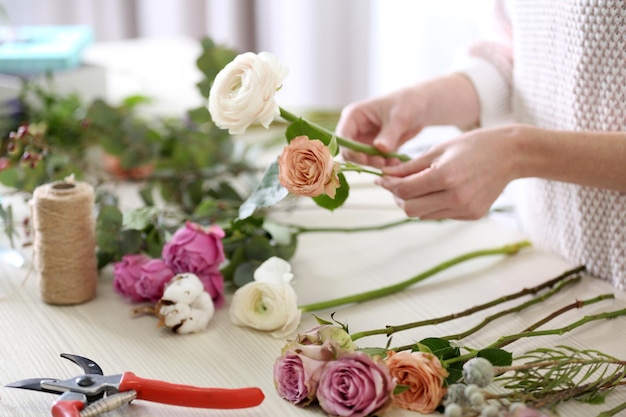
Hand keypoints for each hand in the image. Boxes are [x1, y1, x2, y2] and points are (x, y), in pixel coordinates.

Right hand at [336, 86, 427, 167]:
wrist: (421, 106)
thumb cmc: (408, 103)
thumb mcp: (400, 117)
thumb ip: (390, 134)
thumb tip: (380, 148)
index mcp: (354, 116)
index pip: (342, 136)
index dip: (350, 150)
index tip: (364, 159)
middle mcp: (356, 129)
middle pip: (350, 151)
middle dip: (364, 159)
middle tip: (382, 163)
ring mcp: (365, 139)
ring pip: (362, 159)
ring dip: (376, 163)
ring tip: (394, 162)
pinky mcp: (375, 148)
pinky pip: (374, 161)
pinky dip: (384, 164)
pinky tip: (397, 162)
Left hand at [375, 125, 520, 219]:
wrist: (510, 154)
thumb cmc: (472, 146)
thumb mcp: (438, 150)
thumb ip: (410, 167)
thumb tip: (385, 177)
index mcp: (445, 176)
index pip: (404, 190)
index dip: (389, 186)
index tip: (381, 179)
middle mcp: (456, 197)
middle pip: (410, 209)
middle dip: (398, 198)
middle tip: (396, 185)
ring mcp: (465, 209)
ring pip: (424, 215)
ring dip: (414, 202)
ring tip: (417, 185)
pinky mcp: (472, 215)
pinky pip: (440, 215)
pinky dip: (432, 205)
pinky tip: (438, 190)